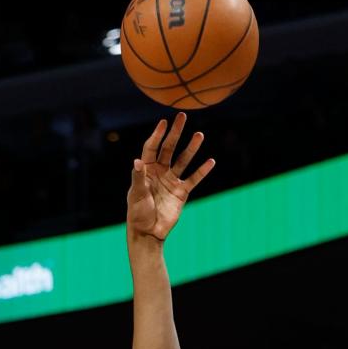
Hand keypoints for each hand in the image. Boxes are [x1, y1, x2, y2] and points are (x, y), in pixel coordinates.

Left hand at [127, 114, 214, 241]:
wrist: (149, 232)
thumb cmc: (138, 213)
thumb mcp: (136, 194)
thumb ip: (138, 177)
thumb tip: (137, 161)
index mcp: (146, 169)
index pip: (152, 148)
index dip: (157, 135)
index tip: (164, 122)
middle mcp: (159, 172)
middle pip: (169, 148)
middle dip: (175, 133)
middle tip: (182, 117)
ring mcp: (171, 181)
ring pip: (183, 160)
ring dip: (191, 148)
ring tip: (199, 135)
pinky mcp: (181, 193)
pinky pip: (193, 179)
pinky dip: (202, 171)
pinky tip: (211, 161)